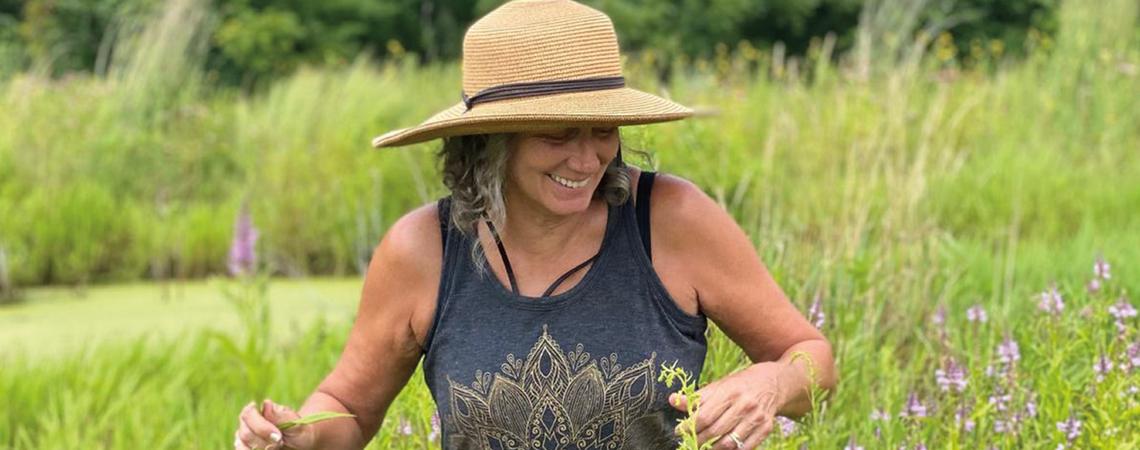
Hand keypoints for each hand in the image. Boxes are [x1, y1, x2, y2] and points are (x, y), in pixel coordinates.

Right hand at [234, 399, 311, 449]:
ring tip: (277, 448)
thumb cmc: (296, 431)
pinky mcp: (244, 448)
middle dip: (265, 441)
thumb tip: (266, 403)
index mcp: (255, 411)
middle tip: (280, 443)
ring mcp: (243, 439)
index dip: (262, 427)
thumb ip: (280, 415)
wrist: (299, 444)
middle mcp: (245, 424)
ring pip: (243, 446)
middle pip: (246, 434)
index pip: (248, 414)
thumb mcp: (294, 423)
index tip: (278, 436)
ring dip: (261, 449)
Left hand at [668, 362, 783, 448]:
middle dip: (698, 439)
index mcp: (730, 392)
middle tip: (688, 442)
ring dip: (712, 449)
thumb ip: (697, 397)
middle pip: (715, 431)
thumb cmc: (740, 385)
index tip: (679, 431)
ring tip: (702, 448)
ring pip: (729, 443)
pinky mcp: (766, 428)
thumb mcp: (719, 385)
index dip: (690, 426)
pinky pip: (745, 448)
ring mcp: (756, 418)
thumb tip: (673, 400)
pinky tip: (720, 449)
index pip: (705, 415)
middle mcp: (745, 405)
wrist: (773, 382)